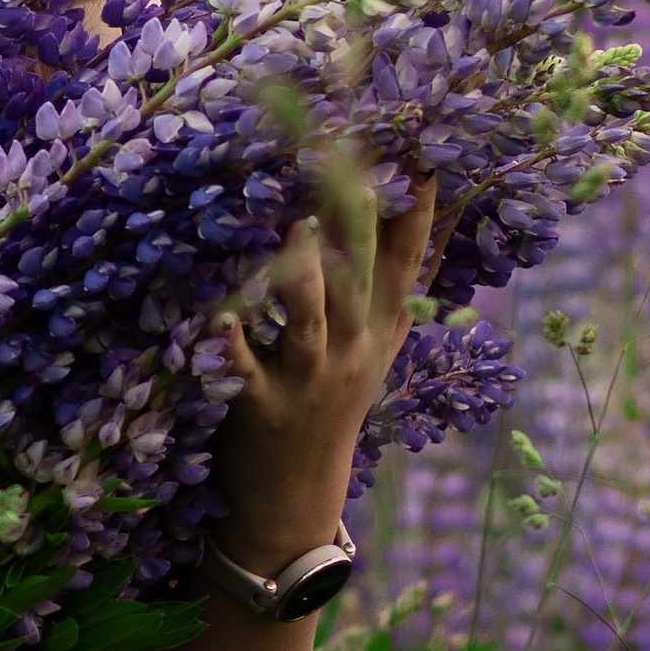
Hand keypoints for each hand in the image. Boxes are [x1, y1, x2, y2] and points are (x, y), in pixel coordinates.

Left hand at [211, 176, 436, 572]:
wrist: (296, 495)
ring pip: (309, 318)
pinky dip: (231, 342)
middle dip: (361, 221)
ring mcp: (306, 378)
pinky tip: (218, 312)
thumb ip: (397, 293)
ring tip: (301, 227)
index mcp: (378, 331)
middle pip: (361, 276)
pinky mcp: (258, 406)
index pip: (408, 262)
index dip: (419, 211)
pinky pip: (243, 368)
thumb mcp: (377, 351)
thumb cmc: (333, 406)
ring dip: (305, 274)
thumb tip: (431, 228)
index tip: (423, 155)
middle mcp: (350, 349)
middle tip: (357, 162)